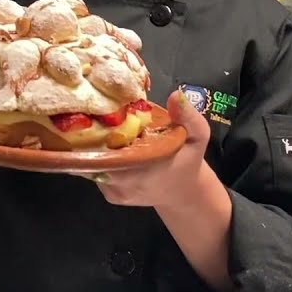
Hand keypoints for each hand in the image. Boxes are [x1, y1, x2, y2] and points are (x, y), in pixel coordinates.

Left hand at [92, 89, 213, 208]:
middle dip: (96, 136)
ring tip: (104, 129)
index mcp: (146, 170)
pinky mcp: (111, 196)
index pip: (112, 151)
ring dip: (97, 147)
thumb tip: (176, 94)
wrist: (183, 191)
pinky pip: (97, 172)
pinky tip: (110, 147)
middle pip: (97, 156)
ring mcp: (116, 193)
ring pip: (94, 164)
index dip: (104, 131)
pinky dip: (100, 158)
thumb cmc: (188, 159)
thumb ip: (188, 115)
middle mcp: (127, 185)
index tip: (105, 114)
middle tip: (100, 115)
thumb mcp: (197, 135)